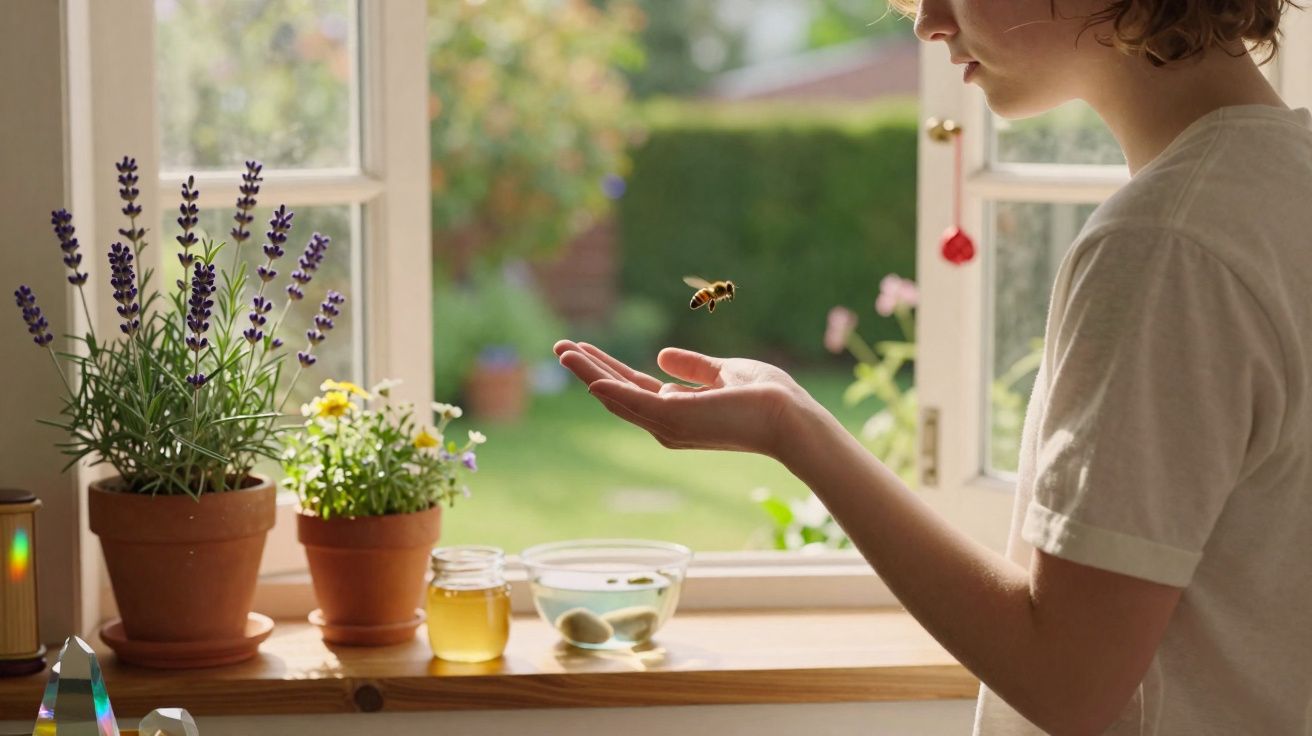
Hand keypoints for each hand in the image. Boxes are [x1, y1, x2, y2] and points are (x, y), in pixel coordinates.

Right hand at [553, 340, 820, 457]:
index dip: (608, 368)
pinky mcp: (675, 418)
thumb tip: (662, 355)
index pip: (634, 387)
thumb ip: (693, 367)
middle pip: (617, 392)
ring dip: (588, 373)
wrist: (790, 416)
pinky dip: (609, 388)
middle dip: (587, 369)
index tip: (586, 349)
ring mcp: (669, 424)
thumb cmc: (768, 398)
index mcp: (678, 411)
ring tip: (562, 350)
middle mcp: (667, 422)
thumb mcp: (724, 372)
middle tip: (559, 347)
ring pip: (617, 395)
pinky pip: (633, 402)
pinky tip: (588, 376)